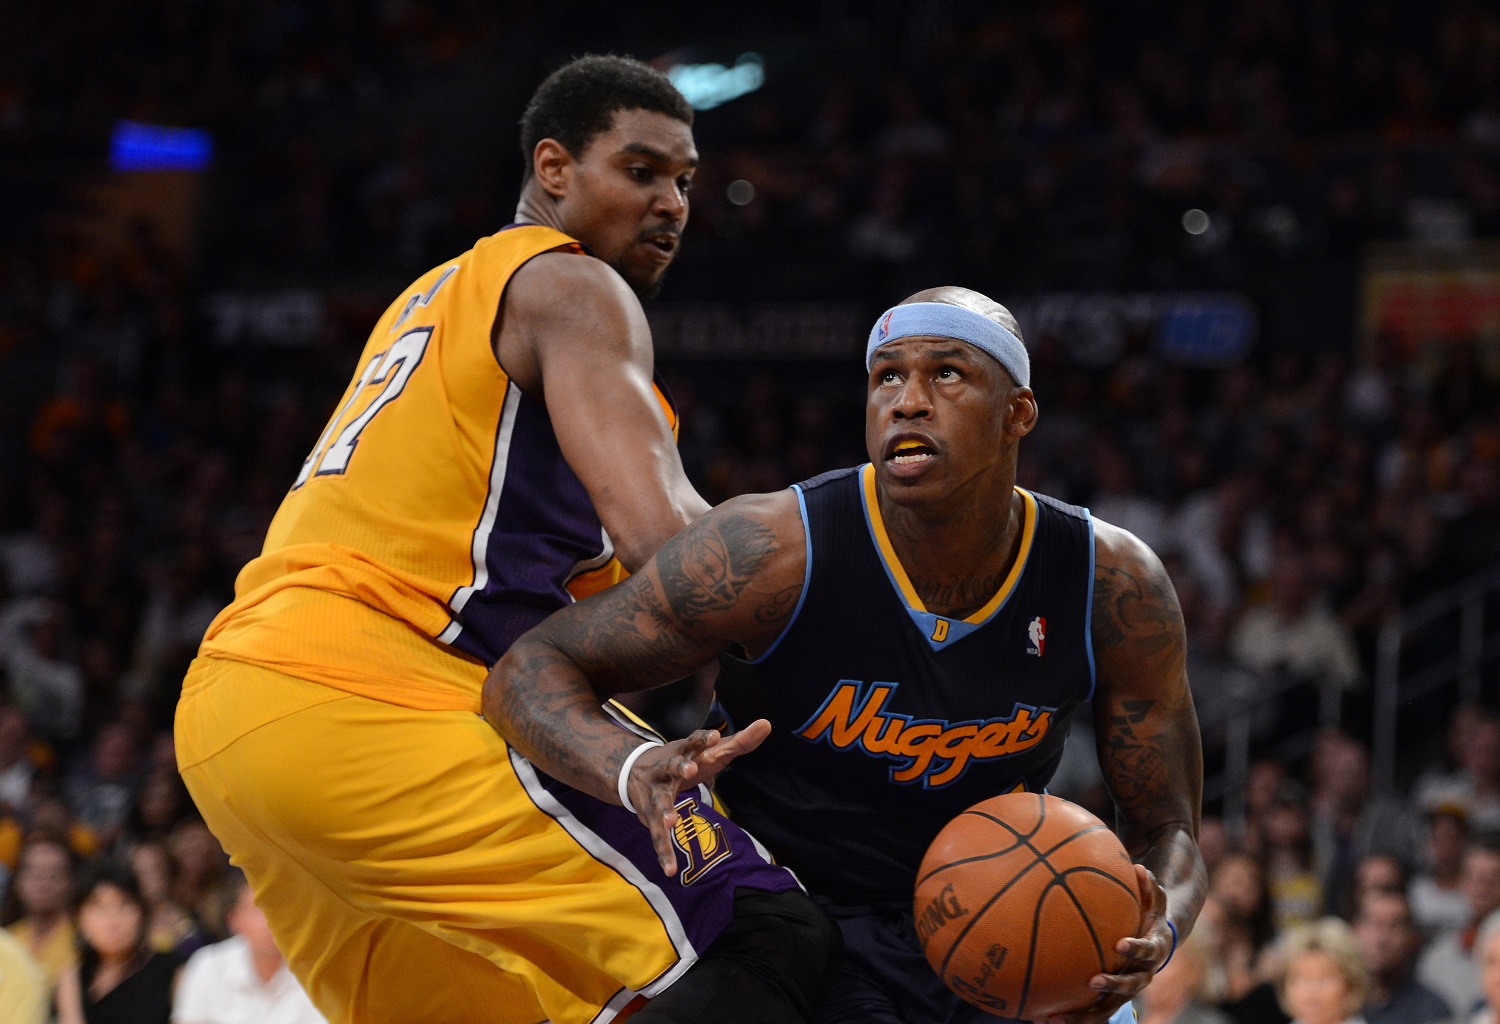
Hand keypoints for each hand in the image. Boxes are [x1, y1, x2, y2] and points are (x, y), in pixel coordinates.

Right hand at [627, 719, 771, 875]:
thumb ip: (740, 741)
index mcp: (683, 751)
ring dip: (665, 811)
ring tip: (671, 821)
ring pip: (660, 802)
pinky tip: (670, 870)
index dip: (703, 739)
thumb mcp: (710, 750)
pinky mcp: (651, 817)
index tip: (715, 736)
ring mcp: (656, 794)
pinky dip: (663, 853)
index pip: (693, 741)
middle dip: (680, 767)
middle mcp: (666, 769)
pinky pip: (657, 836)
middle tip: (690, 770)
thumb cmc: (684, 759)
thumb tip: (767, 723)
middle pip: (672, 765)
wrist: (633, 771)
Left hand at [1038, 865, 1171, 1023]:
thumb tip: (1139, 868)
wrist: (1157, 946)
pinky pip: (1090, 1013)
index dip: (1136, 949)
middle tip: (1093, 981)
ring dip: (1084, 1015)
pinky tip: (1041, 1019)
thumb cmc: (1149, 918)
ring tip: (1056, 1017)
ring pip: (1107, 1009)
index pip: (1147, 951)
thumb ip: (1149, 887)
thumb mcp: (1154, 902)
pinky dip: (1070, 1018)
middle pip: (1130, 987)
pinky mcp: (1109, 1001)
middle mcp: (1141, 976)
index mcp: (1153, 951)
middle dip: (1113, 986)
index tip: (1120, 944)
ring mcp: (1125, 992)